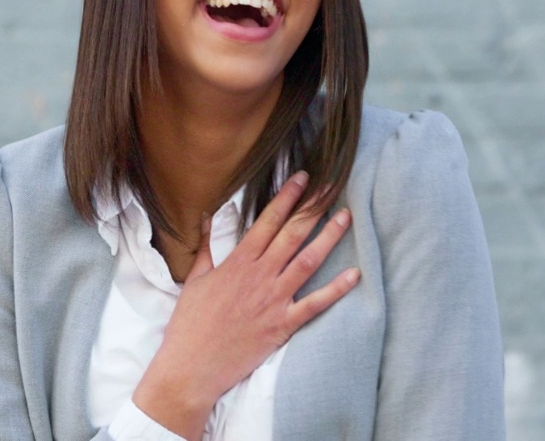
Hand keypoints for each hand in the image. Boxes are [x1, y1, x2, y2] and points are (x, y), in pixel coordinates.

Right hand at [132, 171, 360, 439]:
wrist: (192, 367)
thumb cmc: (190, 325)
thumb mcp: (194, 280)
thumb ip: (206, 247)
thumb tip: (208, 218)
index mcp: (237, 263)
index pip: (267, 222)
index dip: (286, 198)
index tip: (301, 178)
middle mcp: (259, 276)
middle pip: (291, 234)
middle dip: (312, 208)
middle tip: (330, 187)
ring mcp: (273, 300)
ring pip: (307, 262)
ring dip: (328, 238)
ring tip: (345, 218)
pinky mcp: (282, 325)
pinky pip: (315, 305)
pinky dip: (336, 290)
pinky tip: (354, 274)